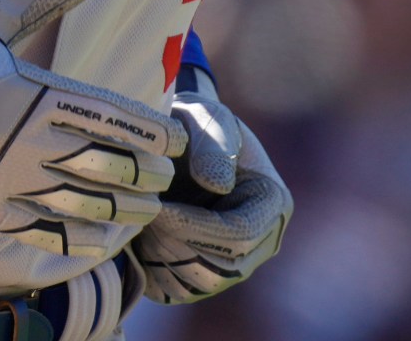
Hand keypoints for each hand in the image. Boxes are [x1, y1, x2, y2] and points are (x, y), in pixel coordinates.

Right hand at [0, 0, 185, 258]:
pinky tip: (102, 238)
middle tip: (165, 175)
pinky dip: (80, 238)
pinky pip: (45, 232)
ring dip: (124, 208)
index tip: (175, 140)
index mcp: (39, 94)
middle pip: (111, 165)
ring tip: (145, 208)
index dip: (154, 134)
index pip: (116, 120)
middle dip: (147, 173)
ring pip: (86, 204)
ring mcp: (9, 180)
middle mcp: (32, 142)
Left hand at [127, 71, 291, 300]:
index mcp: (272, 203)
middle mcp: (262, 242)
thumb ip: (212, 144)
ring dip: (160, 258)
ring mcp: (234, 263)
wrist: (177, 142)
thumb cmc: (195, 124)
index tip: (156, 208)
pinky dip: (152, 270)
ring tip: (139, 221)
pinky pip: (177, 292)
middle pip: (220, 269)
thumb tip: (219, 185)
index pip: (238, 235)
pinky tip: (138, 237)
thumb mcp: (204, 118)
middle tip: (141, 216)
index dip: (194, 227)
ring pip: (197, 285)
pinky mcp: (204, 275)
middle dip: (174, 245)